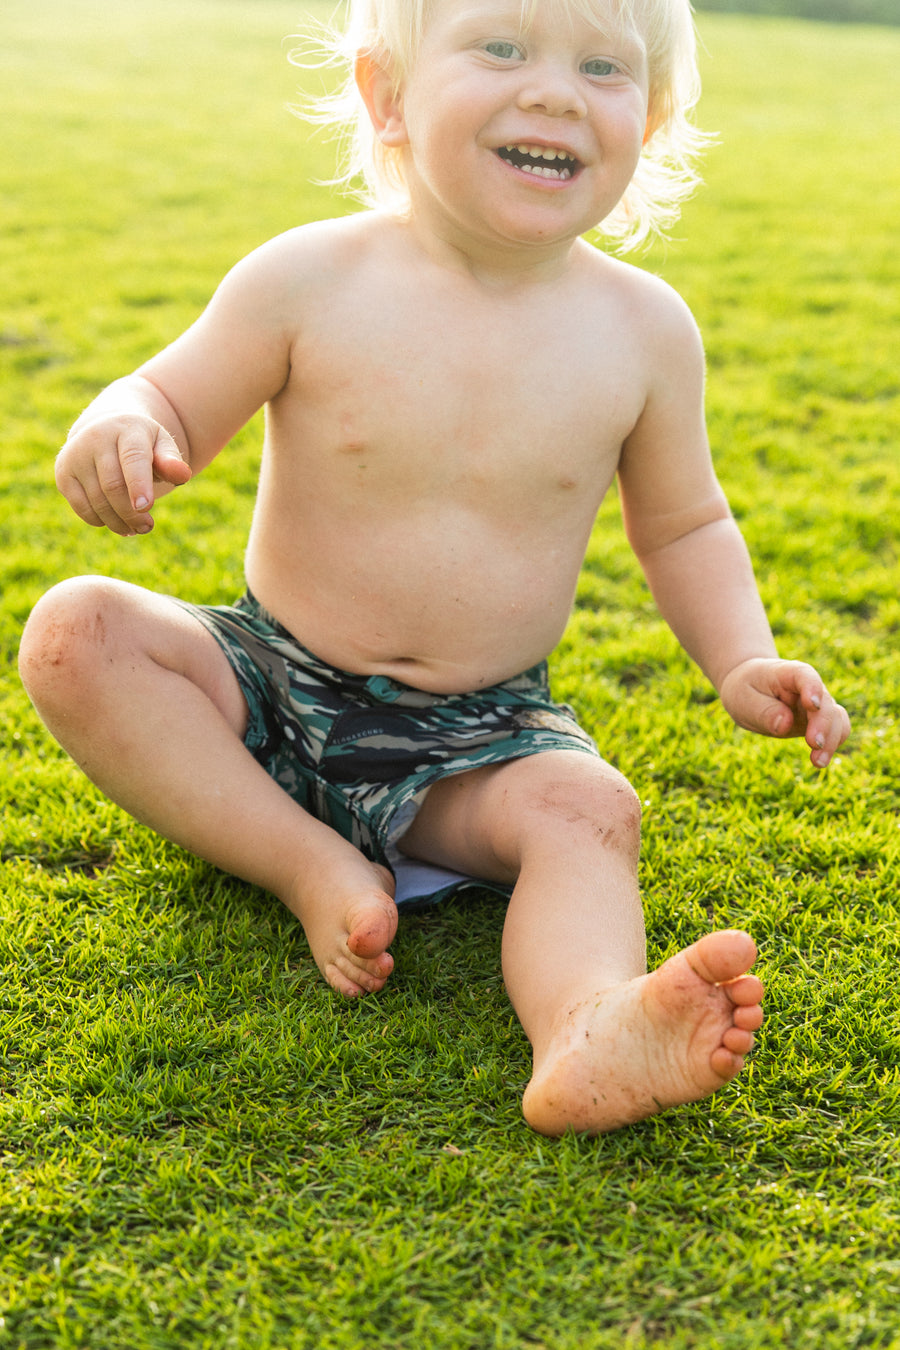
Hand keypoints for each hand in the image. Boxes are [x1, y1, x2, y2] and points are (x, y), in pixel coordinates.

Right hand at [55, 414, 191, 535]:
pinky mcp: (64, 473)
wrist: (107, 430)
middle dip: (132, 513)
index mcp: (127, 429)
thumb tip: (183, 474)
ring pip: (97, 500)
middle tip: (147, 527)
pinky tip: (115, 522)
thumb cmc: (143, 444)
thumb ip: (172, 461)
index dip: (138, 484)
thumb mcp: (162, 446)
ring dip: (118, 522)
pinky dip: (100, 520)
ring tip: (135, 529)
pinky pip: (81, 507)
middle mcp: (96, 438)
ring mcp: (75, 455)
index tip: (145, 507)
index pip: (132, 458)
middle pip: (113, 485)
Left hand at [719, 657, 849, 768]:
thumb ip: (764, 711)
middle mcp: (809, 687)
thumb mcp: (744, 699)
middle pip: (825, 702)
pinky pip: (835, 731)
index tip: (812, 705)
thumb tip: (786, 725)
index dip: (812, 688)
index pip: (805, 675)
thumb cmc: (746, 691)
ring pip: (836, 719)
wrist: (749, 691)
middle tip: (814, 744)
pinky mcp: (818, 722)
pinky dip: (831, 745)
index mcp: (788, 674)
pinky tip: (820, 760)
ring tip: (818, 762)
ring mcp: (817, 705)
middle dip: (823, 724)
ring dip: (831, 740)